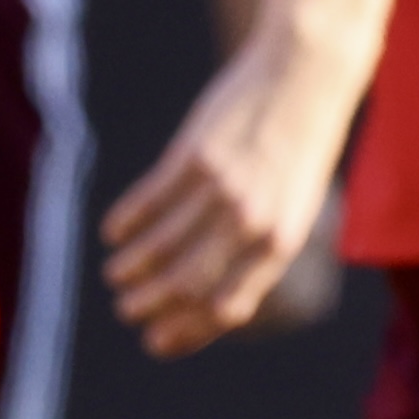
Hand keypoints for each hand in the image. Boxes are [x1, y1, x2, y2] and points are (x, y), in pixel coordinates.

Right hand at [102, 35, 362, 358]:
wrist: (305, 76)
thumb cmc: (301, 147)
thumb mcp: (295, 205)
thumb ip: (260, 247)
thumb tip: (219, 293)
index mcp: (280, 244)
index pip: (226, 307)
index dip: (186, 331)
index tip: (156, 343)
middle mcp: (251, 223)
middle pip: (187, 282)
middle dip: (151, 305)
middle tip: (126, 311)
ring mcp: (221, 188)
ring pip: (162, 244)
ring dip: (132, 267)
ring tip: (114, 276)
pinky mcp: (194, 154)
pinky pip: (151, 199)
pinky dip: (127, 220)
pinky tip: (112, 232)